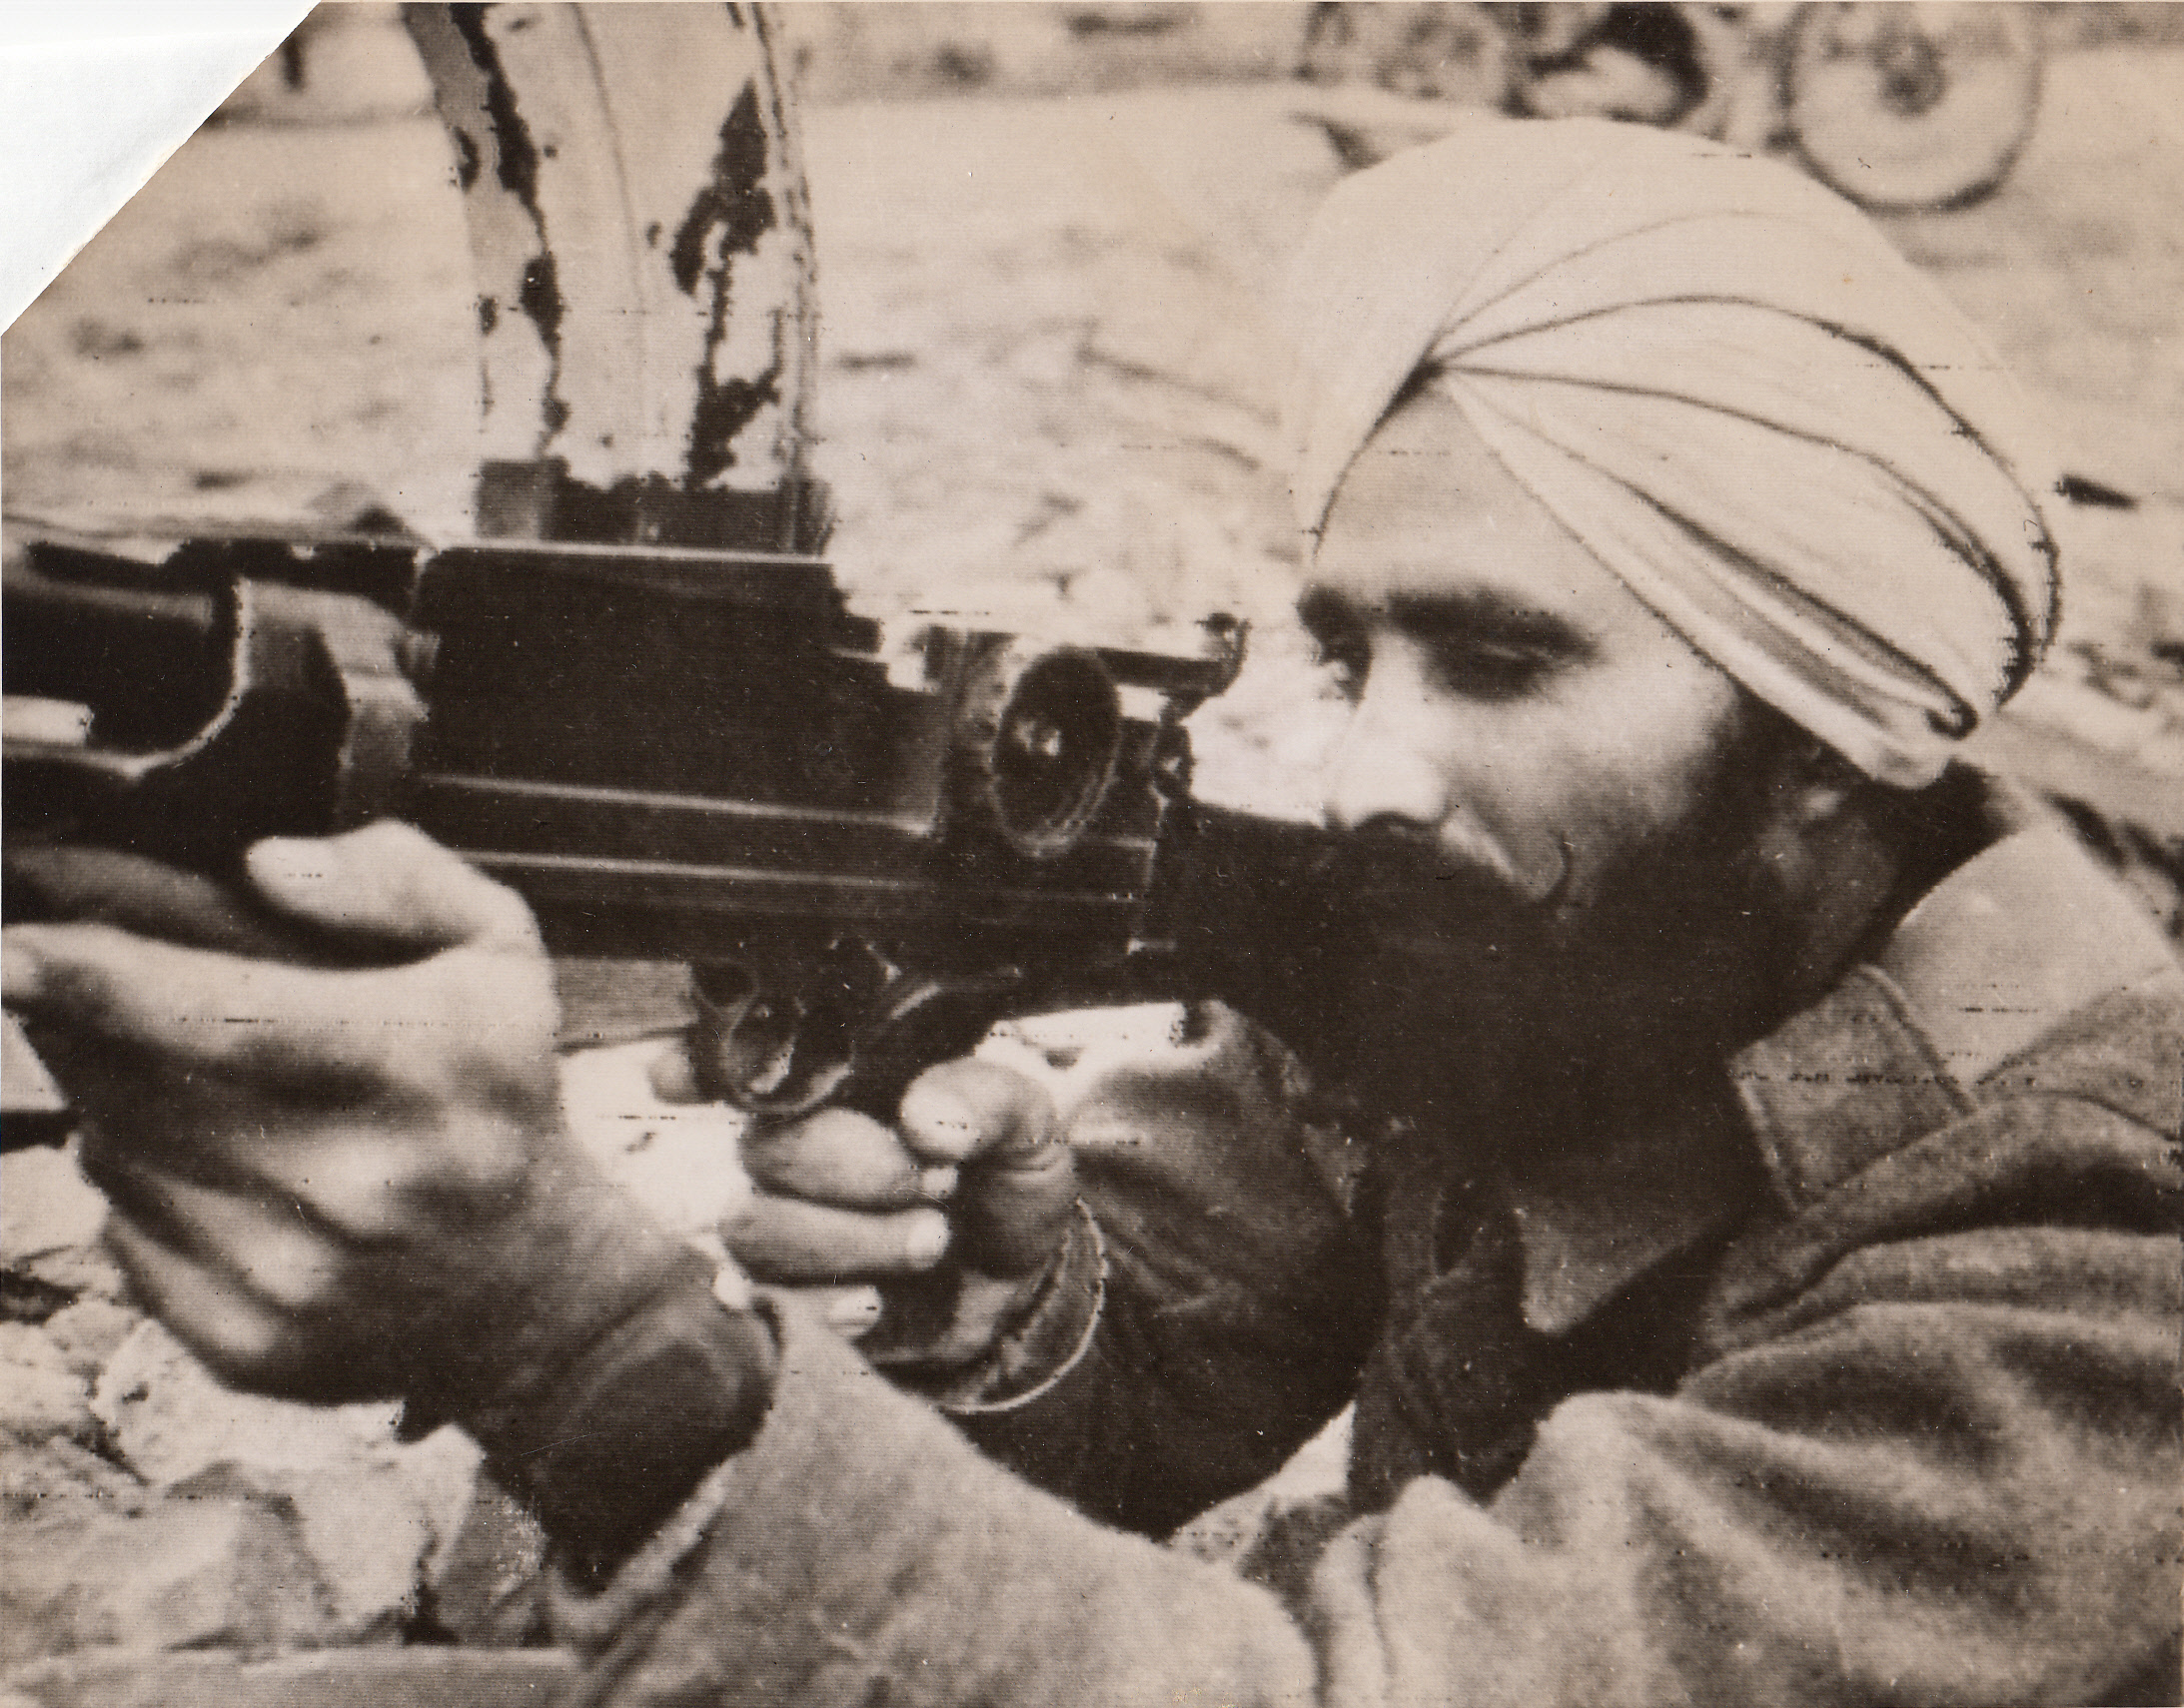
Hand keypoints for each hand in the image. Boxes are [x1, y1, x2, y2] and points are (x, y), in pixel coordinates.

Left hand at [2, 824, 701, 1413]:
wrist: (527, 1288)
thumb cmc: (492, 1091)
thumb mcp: (498, 949)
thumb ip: (396, 876)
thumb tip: (262, 867)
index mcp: (421, 1065)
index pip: (228, 1015)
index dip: (99, 980)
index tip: (10, 949)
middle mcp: (355, 1182)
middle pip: (139, 1079)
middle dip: (79, 1016)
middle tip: (65, 972)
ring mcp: (294, 1276)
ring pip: (116, 1150)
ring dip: (119, 1096)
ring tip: (203, 1081)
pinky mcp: (245, 1344)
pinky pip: (123, 1232)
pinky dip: (143, 1186)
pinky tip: (225, 1171)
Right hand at [652, 1038, 1079, 1367]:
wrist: (1022, 1287)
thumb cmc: (1005, 1181)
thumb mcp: (1027, 1124)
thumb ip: (987, 1101)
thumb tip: (924, 1118)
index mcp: (840, 1086)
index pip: (742, 1060)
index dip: (699, 1065)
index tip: (676, 1079)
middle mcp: (794, 1149)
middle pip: (763, 1149)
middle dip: (856, 1170)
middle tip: (937, 1184)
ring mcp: (784, 1226)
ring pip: (757, 1228)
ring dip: (854, 1240)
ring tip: (932, 1240)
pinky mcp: (790, 1302)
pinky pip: (772, 1304)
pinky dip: (834, 1305)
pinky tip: (880, 1301)